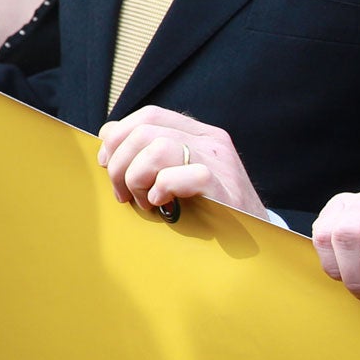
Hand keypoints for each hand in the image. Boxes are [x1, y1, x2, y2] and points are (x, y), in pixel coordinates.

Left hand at [98, 105, 267, 219]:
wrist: (252, 245)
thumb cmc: (206, 211)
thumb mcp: (176, 174)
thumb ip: (146, 151)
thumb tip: (108, 133)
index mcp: (199, 133)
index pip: (149, 115)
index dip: (119, 136)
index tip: (107, 163)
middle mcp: (211, 141)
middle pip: (145, 131)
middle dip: (121, 164)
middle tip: (123, 194)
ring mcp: (220, 163)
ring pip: (158, 148)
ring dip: (137, 178)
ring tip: (144, 202)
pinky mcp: (225, 189)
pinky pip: (183, 175)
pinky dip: (162, 189)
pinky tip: (162, 203)